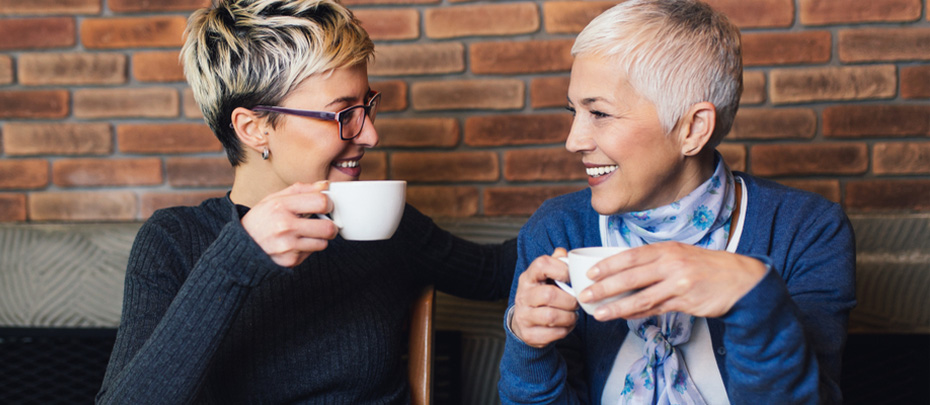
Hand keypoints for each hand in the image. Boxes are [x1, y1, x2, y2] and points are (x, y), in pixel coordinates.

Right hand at [240, 181, 338, 267]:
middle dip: (330, 225)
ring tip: (307, 234)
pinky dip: (308, 248)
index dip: (329, 203)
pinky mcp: (290, 260)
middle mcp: (285, 226)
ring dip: (319, 238)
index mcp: (281, 206)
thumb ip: (300, 190)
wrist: (242, 247)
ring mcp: (288, 246)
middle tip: (325, 223)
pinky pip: (312, 253)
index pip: (321, 202)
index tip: (326, 205)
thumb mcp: (273, 199)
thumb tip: (325, 185)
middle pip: (328, 227)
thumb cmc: (260, 220)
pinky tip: (295, 243)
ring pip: (323, 243)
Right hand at [511, 248, 579, 347]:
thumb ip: (555, 264)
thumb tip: (562, 252)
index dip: (561, 269)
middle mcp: (523, 295)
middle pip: (549, 295)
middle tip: (576, 302)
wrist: (524, 322)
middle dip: (570, 300)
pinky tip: (566, 326)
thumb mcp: (545, 278)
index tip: (571, 277)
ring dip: (569, 317)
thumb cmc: (540, 296)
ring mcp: (524, 316)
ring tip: (573, 315)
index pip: (542, 265)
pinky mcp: (528, 334)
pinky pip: (552, 334)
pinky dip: (565, 330)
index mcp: (528, 277)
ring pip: (551, 317)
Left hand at [579, 241, 766, 320]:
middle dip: (604, 287)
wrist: (740, 280)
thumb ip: (654, 261)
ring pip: (640, 298)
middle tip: (585, 294)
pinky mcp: (685, 303)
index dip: (608, 265)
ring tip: (599, 313)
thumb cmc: (705, 267)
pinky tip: (623, 317)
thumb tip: (623, 271)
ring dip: (616, 307)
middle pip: (630, 277)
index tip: (589, 272)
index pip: (630, 256)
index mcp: (667, 249)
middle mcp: (671, 264)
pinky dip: (637, 315)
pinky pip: (655, 310)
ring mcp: (678, 284)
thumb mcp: (680, 254)